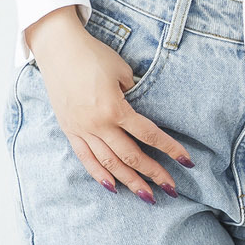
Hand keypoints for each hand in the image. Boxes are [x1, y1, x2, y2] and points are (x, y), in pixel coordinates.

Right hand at [25, 6, 192, 203]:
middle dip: (153, 174)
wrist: (57, 48)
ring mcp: (82, 129)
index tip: (186, 162)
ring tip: (147, 196)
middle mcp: (98, 124)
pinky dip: (99, 174)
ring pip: (109, 163)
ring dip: (129, 181)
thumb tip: (140, 112)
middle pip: (130, 156)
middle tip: (172, 189)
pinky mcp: (69, 129)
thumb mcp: (121, 71)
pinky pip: (85, 158)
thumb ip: (133, 94)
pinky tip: (112, 187)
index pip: (149, 135)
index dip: (170, 150)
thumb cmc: (93, 55)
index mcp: (115, 108)